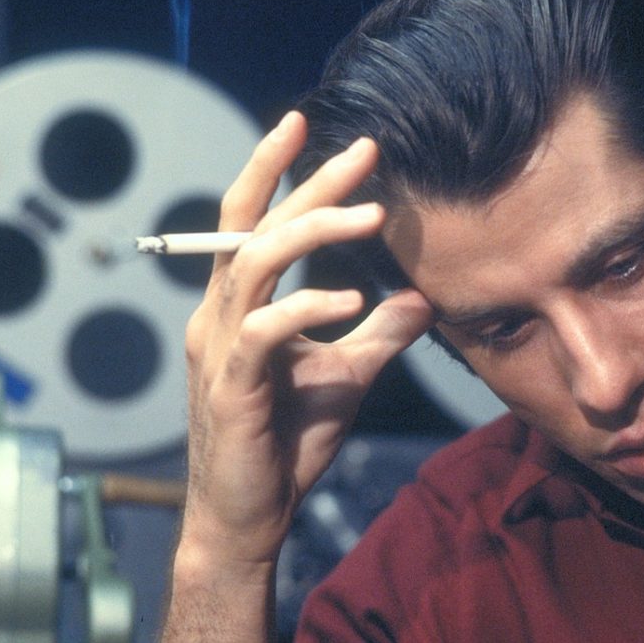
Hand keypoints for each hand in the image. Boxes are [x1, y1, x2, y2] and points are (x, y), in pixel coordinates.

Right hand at [165, 111, 433, 637]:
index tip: (310, 126)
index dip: (275, 170)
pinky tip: (352, 301)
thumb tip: (422, 297)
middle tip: (364, 150)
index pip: (251, 222)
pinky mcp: (233, 386)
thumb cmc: (287, 442)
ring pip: (254, 263)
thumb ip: (379, 334)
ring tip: (372, 216)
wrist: (249, 515)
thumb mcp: (346, 376)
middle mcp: (221, 316)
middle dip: (307, 181)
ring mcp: (221, 348)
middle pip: (253, 226)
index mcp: (240, 307)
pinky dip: (309, 307)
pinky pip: (266, 330)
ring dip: (312, 231)